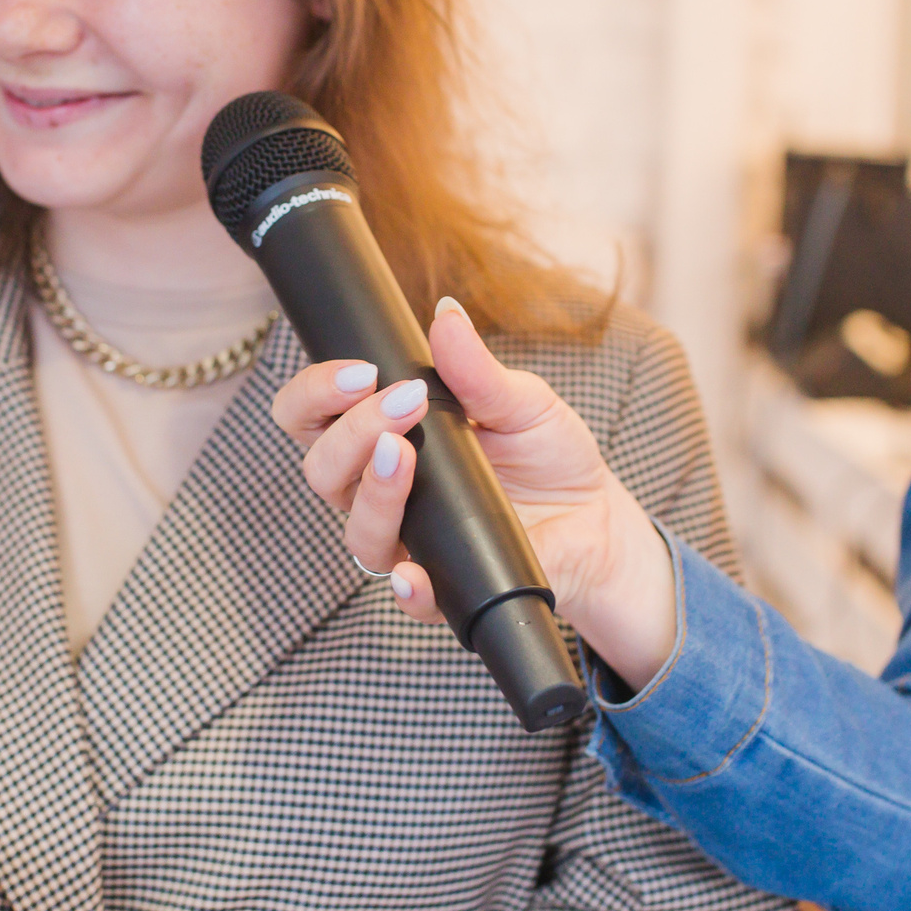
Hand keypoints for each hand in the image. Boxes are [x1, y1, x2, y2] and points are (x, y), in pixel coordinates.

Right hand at [269, 298, 680, 687]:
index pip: (315, 416)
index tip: (361, 371)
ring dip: (373, 491)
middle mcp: (381, 490)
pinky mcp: (442, 586)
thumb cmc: (547, 454)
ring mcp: (408, 540)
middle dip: (351, 431)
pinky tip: (414, 570)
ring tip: (402, 454)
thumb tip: (446, 316)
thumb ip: (478, 369)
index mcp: (383, 436)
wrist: (596, 519)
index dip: (317, 392)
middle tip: (402, 403)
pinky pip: (408, 594)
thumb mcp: (522, 400)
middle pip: (322, 468)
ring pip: (356, 529)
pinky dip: (408, 584)